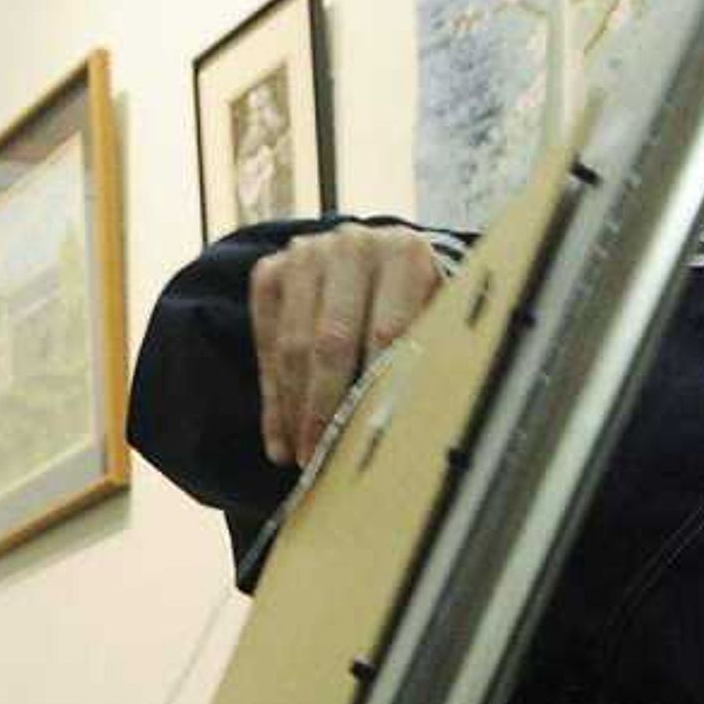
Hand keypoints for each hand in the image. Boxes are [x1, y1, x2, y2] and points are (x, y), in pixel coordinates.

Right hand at [248, 225, 447, 468]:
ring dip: (295, 410)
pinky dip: (273, 397)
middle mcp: (353, 244)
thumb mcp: (437, 324)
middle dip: (324, 409)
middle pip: (331, 340)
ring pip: (293, 345)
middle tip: (321, 459)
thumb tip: (422, 431)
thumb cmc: (417, 307)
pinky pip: (266, 342)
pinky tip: (281, 440)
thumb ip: (429, 361)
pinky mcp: (272, 271)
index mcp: (405, 253)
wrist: (379, 262)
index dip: (373, 392)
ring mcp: (306, 253)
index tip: (365, 443)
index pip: (386, 333)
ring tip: (302, 457)